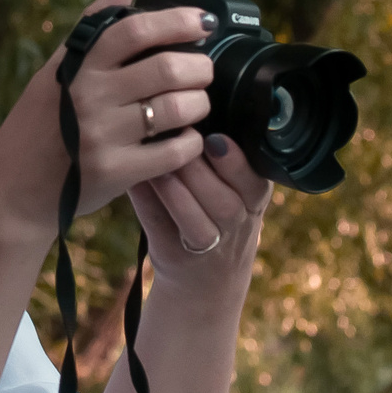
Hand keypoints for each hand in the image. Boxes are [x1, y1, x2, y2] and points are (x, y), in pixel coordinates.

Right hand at [0, 0, 221, 240]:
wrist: (15, 187)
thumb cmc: (40, 122)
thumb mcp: (58, 68)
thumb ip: (95, 24)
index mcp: (77, 65)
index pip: (135, 30)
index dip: (177, 21)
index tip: (204, 21)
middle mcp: (89, 96)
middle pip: (166, 69)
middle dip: (199, 67)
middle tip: (204, 70)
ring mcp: (102, 136)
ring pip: (177, 109)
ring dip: (199, 103)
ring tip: (197, 103)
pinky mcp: (116, 172)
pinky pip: (175, 152)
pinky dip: (192, 142)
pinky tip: (187, 138)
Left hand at [132, 132, 269, 292]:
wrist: (204, 285)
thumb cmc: (214, 216)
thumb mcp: (232, 191)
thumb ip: (218, 159)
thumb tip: (189, 107)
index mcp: (253, 202)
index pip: (256, 184)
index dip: (237, 164)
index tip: (216, 139)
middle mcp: (236, 228)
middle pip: (227, 204)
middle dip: (201, 173)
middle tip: (178, 145)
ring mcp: (208, 248)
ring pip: (197, 224)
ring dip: (176, 192)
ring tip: (157, 164)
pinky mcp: (176, 258)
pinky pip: (162, 231)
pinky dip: (149, 204)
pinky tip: (135, 180)